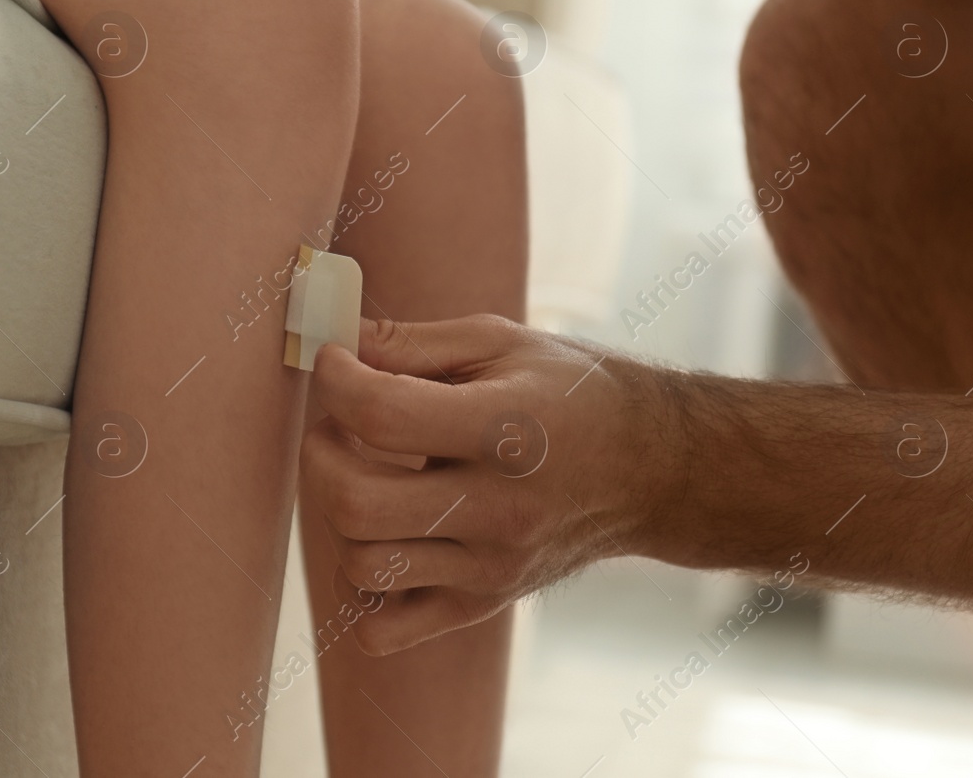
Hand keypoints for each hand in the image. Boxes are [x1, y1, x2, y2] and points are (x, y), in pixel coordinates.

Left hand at [300, 315, 684, 655]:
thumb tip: (338, 342)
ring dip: (339, 516)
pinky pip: (385, 630)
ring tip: (365, 476)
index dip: (336, 380)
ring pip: (363, 566)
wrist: (650, 469)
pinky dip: (361, 589)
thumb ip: (413, 342)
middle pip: (356, 503)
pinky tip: (383, 537)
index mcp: (505, 430)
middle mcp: (498, 508)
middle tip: (338, 425)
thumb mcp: (502, 342)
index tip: (335, 362)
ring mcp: (489, 567)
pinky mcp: (483, 604)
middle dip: (321, 453)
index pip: (382, 414)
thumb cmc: (571, 393)